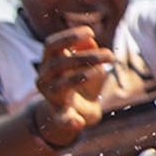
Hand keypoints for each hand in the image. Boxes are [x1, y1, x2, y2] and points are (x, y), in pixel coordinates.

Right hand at [34, 26, 109, 144]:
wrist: (73, 112)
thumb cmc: (79, 81)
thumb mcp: (87, 64)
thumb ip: (88, 51)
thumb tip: (90, 39)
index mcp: (49, 62)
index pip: (51, 44)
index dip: (68, 36)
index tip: (91, 32)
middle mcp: (45, 78)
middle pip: (60, 63)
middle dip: (86, 57)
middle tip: (110, 55)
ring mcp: (50, 97)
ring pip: (61, 85)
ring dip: (83, 76)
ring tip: (100, 72)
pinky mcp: (58, 116)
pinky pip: (61, 119)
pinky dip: (69, 121)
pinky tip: (79, 123)